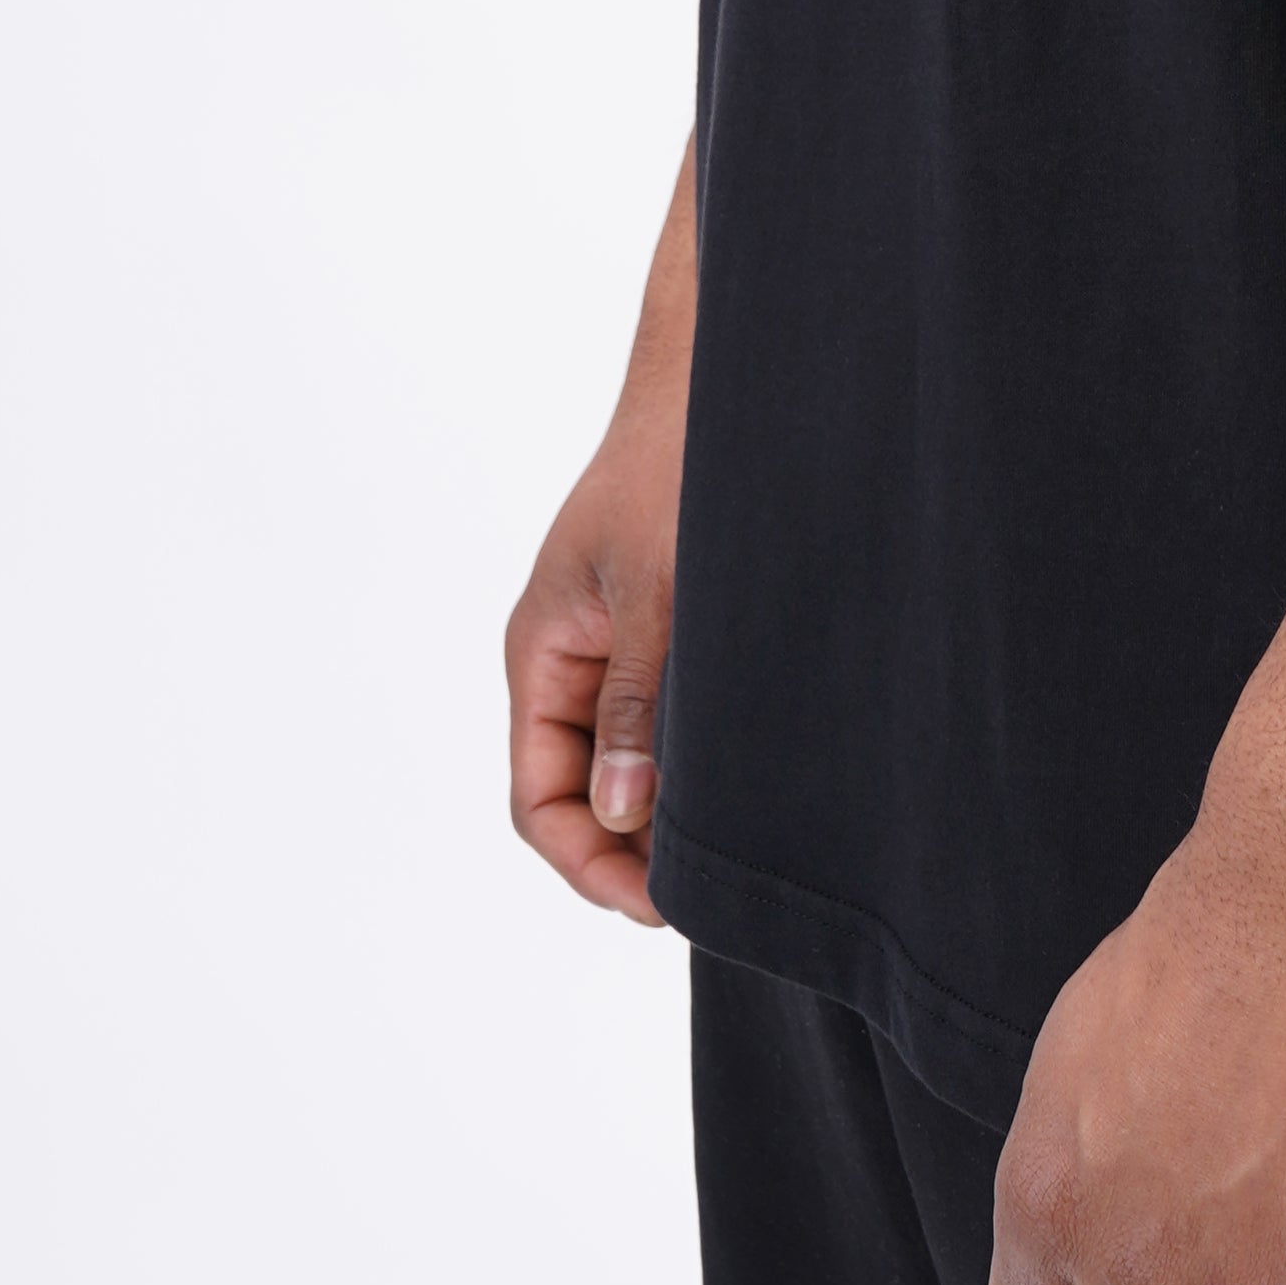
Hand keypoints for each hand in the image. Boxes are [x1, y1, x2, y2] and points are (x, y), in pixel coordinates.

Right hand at [505, 142, 695, 926]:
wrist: (719, 382)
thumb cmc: (675, 470)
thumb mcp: (657, 594)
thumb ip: (636, 702)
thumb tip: (625, 812)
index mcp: (543, 654)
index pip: (538, 799)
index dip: (587, 863)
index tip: (656, 902)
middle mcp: (569, 662)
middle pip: (578, 795)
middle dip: (629, 853)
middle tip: (706, 894)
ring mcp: (614, 651)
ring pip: (624, 765)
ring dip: (664, 810)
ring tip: (734, 847)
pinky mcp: (663, 634)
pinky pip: (660, 724)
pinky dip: (690, 764)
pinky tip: (747, 783)